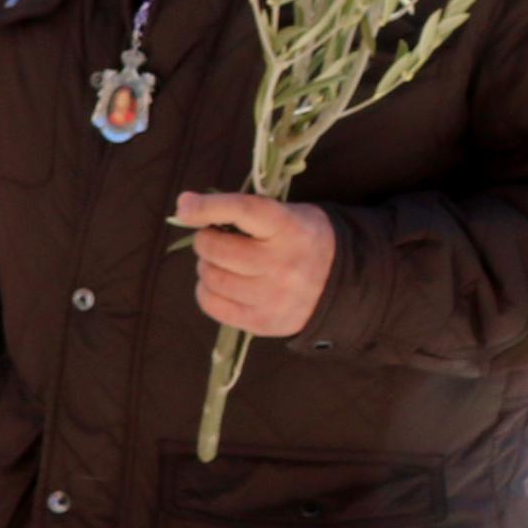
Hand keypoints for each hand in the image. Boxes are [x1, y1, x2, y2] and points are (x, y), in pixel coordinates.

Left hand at [174, 191, 338, 338]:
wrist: (343, 282)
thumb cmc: (303, 239)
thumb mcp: (287, 213)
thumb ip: (241, 208)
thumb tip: (184, 204)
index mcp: (291, 229)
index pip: (242, 211)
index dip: (207, 207)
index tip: (185, 204)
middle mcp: (283, 265)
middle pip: (217, 249)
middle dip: (206, 240)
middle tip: (215, 240)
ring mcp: (274, 297)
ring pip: (212, 278)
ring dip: (206, 266)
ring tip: (222, 262)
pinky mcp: (264, 322)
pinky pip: (212, 305)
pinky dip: (207, 291)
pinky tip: (221, 283)